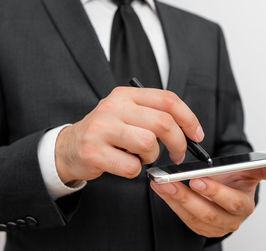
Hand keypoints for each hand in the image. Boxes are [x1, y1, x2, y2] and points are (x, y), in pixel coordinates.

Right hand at [55, 87, 203, 183]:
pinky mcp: (94, 152)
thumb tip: (189, 131)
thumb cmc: (106, 132)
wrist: (69, 147)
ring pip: (149, 144)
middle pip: (163, 122)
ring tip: (140, 157)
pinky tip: (124, 164)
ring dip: (151, 157)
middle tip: (177, 154)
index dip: (189, 118)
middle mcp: (113, 107)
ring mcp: (102, 129)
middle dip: (178, 143)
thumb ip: (154, 115)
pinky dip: (134, 171)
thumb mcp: (127, 114)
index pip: (168, 100)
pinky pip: (132, 166)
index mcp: (126, 95)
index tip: (196, 135)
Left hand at [150, 164, 265, 236]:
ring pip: (192, 217)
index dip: (215, 192)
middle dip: (187, 197)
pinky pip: (183, 218)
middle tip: (170, 182)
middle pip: (208, 212)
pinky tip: (161, 190)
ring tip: (160, 183)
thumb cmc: (237, 180)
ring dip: (173, 200)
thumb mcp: (251, 172)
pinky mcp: (200, 228)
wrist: (227, 190)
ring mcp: (214, 226)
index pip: (232, 202)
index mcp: (244, 205)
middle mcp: (230, 219)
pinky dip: (170, 203)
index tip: (197, 180)